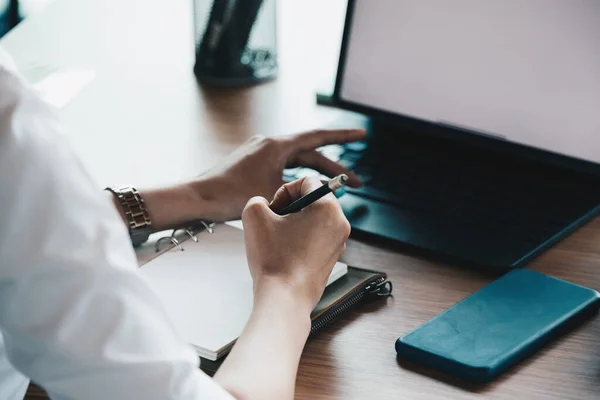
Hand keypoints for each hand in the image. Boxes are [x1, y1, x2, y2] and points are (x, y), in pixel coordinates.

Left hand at [190, 129, 364, 220]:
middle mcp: (268, 144)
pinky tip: (305, 191)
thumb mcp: (275, 195)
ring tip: (334, 188)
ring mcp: (259, 152)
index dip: (343, 137)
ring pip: (297, 162)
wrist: (200, 199)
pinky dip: (297, 178)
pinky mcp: (252, 163)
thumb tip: (320, 194)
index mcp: (276, 145)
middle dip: (334, 168)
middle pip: (310, 154)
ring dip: (316, 175)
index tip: (362, 134)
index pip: (318, 137)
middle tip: (356, 182)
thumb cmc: (231, 196)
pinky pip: (282, 167)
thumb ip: (302, 191)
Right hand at [241, 176, 350, 311]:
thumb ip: (258, 200)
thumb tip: (265, 206)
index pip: (307, 181)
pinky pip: (316, 237)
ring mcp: (339, 243)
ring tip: (278, 239)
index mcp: (328, 208)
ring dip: (294, 223)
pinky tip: (285, 252)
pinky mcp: (332, 258)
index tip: (273, 209)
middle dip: (291, 207)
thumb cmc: (274, 260)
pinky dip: (300, 239)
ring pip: (314, 219)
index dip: (284, 191)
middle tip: (275, 222)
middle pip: (313, 199)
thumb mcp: (254, 215)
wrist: (284, 299)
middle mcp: (340, 223)